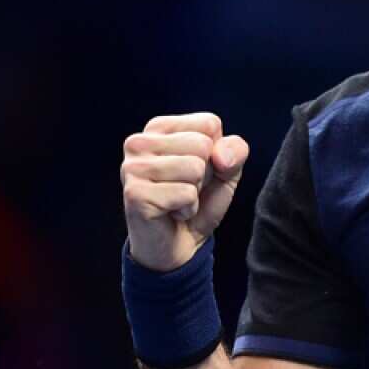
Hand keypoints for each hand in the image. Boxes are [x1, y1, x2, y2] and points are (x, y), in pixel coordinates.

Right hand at [120, 112, 249, 271]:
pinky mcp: (135, 193)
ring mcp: (132, 167)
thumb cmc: (200, 201)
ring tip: (178, 201)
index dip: (216, 153)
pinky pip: (186, 193)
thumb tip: (221, 156)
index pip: (209, 123)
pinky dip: (188, 208)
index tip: (197, 171)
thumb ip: (235, 151)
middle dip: (205, 173)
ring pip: (194, 168)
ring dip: (195, 192)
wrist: (180, 245)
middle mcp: (138, 142)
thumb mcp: (227, 170)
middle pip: (202, 144)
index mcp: (159, 128)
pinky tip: (172, 213)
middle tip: (186, 189)